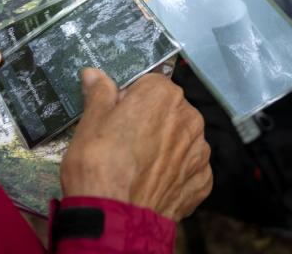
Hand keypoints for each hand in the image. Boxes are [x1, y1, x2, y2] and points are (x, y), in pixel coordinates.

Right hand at [60, 69, 211, 220]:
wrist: (116, 218)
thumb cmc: (100, 164)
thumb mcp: (90, 121)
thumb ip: (99, 92)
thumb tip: (95, 74)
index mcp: (162, 94)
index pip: (148, 83)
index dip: (129, 98)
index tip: (114, 115)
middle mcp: (188, 117)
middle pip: (167, 110)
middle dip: (148, 120)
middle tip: (122, 141)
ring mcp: (198, 151)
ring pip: (179, 139)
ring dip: (163, 146)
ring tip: (136, 165)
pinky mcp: (201, 180)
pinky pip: (186, 168)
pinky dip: (172, 172)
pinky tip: (151, 181)